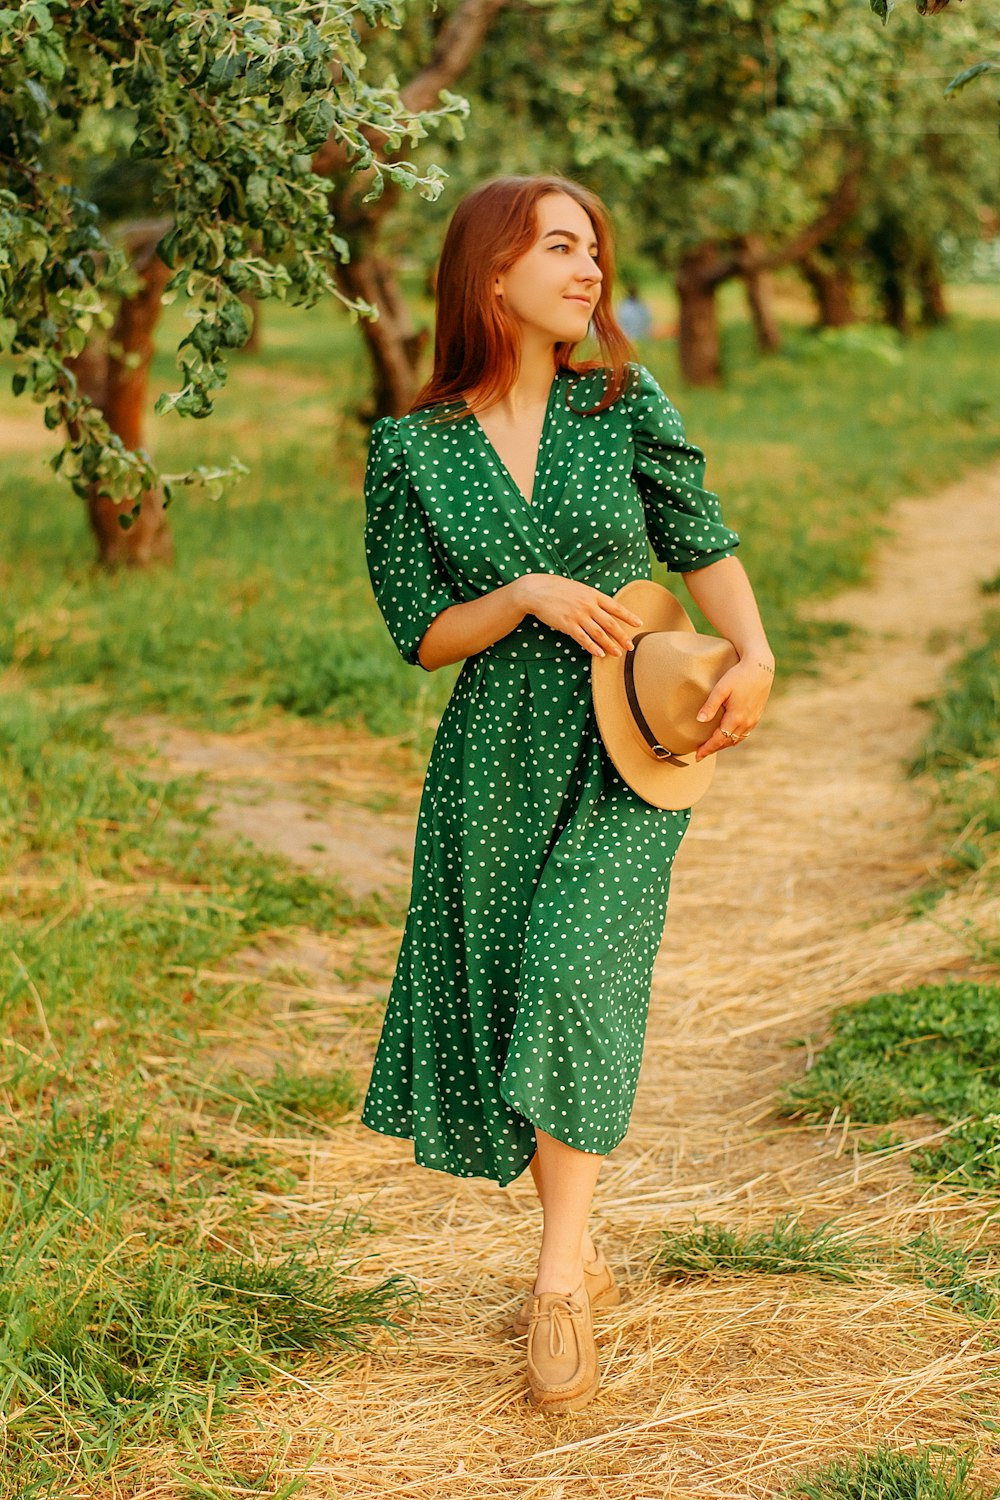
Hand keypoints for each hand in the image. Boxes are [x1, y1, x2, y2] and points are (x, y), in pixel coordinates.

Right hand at [512, 574, 642, 657]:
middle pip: (610, 623)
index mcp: (592, 594)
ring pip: (599, 633)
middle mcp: (588, 605)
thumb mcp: (578, 588)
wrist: (536, 590)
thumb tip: (603, 607)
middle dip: (622, 636)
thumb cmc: (556, 588)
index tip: (639, 623)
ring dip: (610, 645)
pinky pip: (583, 639)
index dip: (628, 616)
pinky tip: (599, 654)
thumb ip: (591, 597)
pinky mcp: (567, 625)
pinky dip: (592, 647)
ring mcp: (578, 615)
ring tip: (618, 653)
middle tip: (630, 646)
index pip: (615, 606)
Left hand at [694, 657, 773, 760]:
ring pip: (736, 739)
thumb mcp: (721, 689)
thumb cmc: (739, 675)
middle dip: (714, 749)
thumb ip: (710, 705)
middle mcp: (746, 722)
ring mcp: (753, 720)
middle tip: (701, 753)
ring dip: (724, 744)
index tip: (697, 757)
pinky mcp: (757, 715)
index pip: (719, 739)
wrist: (761, 667)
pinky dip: (734, 738)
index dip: (707, 749)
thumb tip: (699, 720)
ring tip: (712, 746)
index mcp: (736, 717)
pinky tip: (728, 736)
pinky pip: (744, 733)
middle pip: (727, 742)